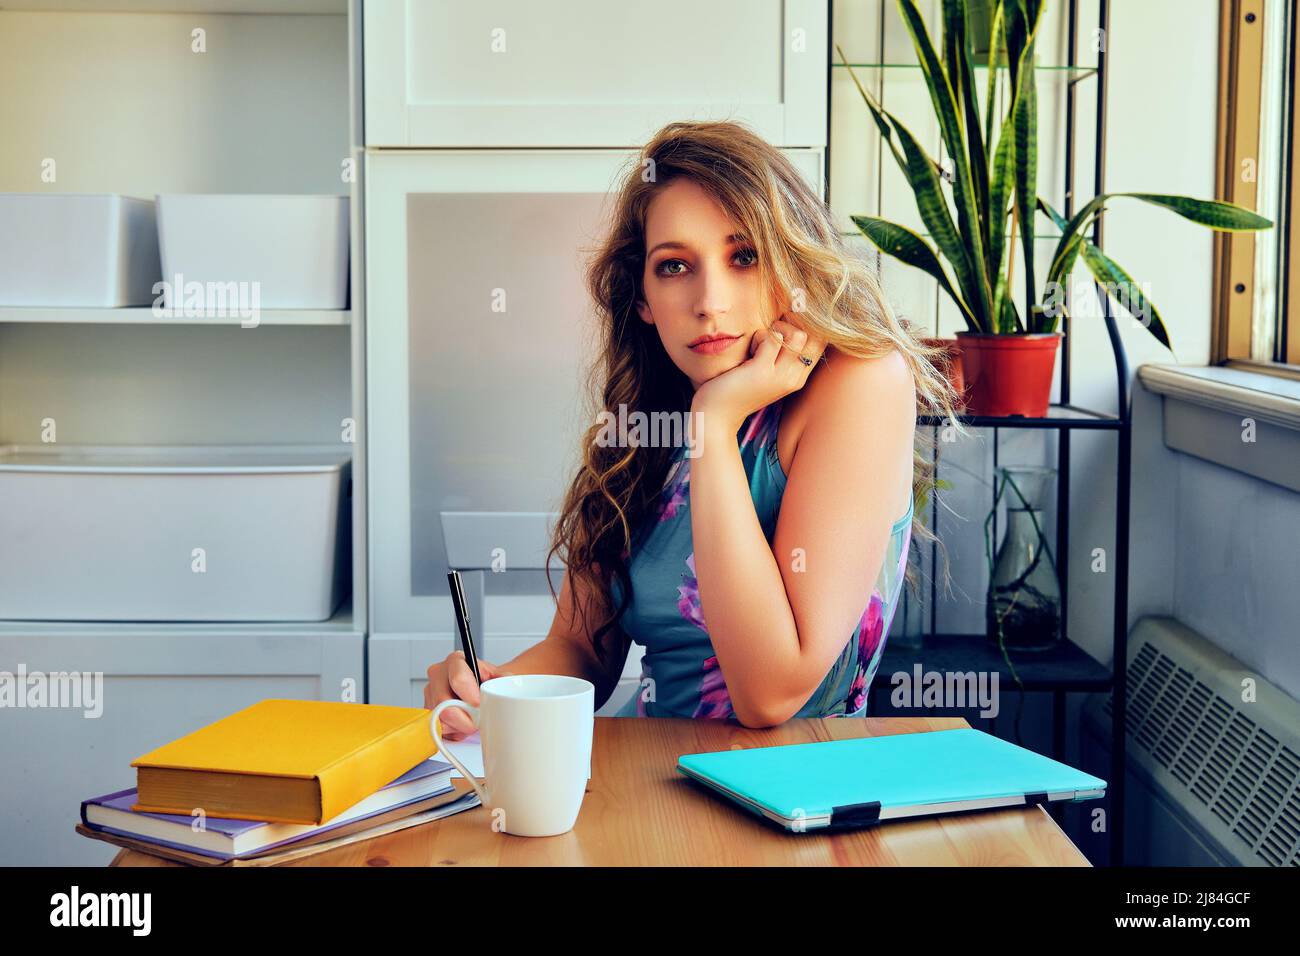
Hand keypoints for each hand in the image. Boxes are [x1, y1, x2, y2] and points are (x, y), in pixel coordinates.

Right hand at [424, 652, 506, 739]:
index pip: (458, 679)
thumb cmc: (490, 681)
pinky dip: (453, 731)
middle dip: (465, 718)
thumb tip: (504, 686)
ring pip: (440, 719)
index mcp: (456, 661)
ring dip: (459, 726)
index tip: (480, 706)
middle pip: (445, 704)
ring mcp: (430, 694)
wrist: (484, 688)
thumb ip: (505, 679)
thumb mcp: (501, 676)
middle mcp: (438, 675)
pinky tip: (462, 724)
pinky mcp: (428, 712)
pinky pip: (438, 728)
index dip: (471, 697)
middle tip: (478, 719)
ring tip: (471, 719)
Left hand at [691, 316, 826, 429]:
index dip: (807, 325)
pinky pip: (771, 337)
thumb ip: (780, 353)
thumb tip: (788, 318)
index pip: (821, 342)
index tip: (785, 323)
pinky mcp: (762, 371)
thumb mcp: (766, 371)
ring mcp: (781, 376)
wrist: (717, 416)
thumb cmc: (737, 388)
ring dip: (776, 330)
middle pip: (814, 335)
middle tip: (771, 332)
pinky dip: (759, 336)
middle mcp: (795, 378)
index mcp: (799, 377)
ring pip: (797, 334)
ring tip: (759, 343)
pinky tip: (748, 350)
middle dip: (793, 324)